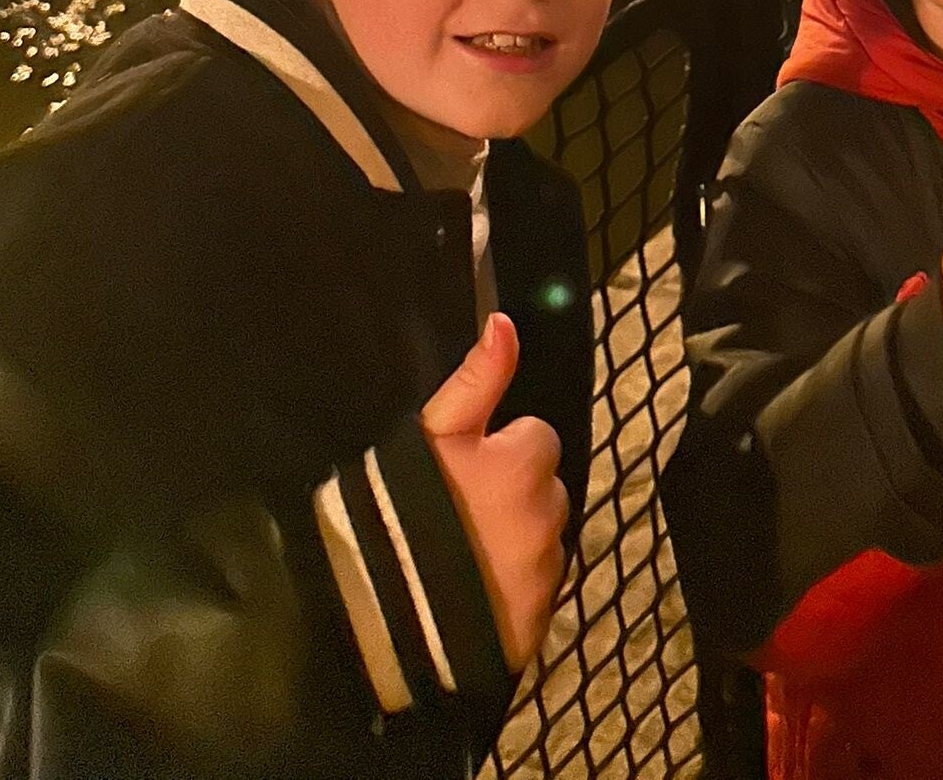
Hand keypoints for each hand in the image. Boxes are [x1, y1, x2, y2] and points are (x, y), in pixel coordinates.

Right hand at [419, 312, 568, 672]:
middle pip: (545, 489)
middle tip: (465, 515)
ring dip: (519, 541)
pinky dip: (517, 588)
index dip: (504, 450)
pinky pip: (539, 588)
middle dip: (517, 496)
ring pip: (544, 538)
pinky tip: (478, 593)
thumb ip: (476, 378)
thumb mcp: (433, 434)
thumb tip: (505, 322)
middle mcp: (548, 512)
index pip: (538, 437)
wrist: (394, 619)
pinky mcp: (543, 616)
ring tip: (467, 556)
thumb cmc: (406, 510)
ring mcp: (548, 569)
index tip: (467, 470)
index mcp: (525, 462)